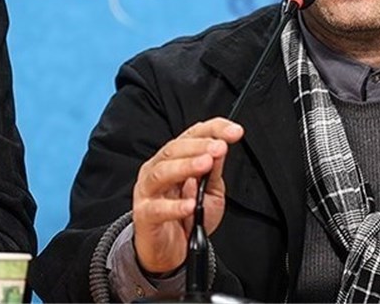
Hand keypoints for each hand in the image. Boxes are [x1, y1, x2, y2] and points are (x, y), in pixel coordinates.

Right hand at [132, 118, 244, 273]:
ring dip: (185, 166)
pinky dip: (174, 206)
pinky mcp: (144, 216)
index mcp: (174, 159)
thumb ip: (214, 170)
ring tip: (205, 165)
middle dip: (199, 146)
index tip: (234, 131)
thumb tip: (222, 146)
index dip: (214, 129)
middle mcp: (157, 169)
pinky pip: (156, 209)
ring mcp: (148, 192)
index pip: (192, 135)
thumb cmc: (188, 216)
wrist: (171, 250)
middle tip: (220, 147)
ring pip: (161, 172)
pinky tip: (189, 204)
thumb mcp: (211, 191)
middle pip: (174, 150)